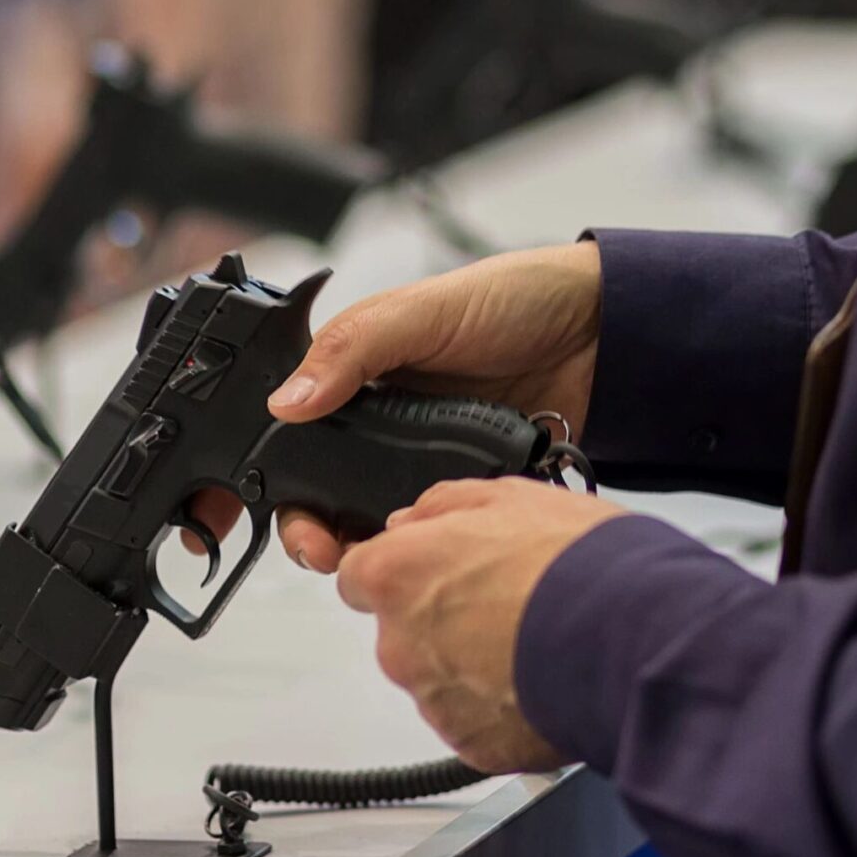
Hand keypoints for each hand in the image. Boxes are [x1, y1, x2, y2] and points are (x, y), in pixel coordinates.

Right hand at [186, 242, 603, 566]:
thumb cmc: (514, 298)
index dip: (261, 475)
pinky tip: (417, 552)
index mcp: (353, 373)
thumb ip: (353, 350)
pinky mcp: (463, 486)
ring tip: (363, 557)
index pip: (287, 433)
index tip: (253, 513)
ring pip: (368, 519)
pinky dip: (415, 546)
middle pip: (320, 490)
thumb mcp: (421, 311)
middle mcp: (379, 422)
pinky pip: (427, 528)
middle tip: (318, 548)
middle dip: (308, 528)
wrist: (603, 333)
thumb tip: (288, 399)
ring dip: (358, 545)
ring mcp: (420, 458)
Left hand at [337, 477, 625, 772]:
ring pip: (439, 680)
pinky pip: (474, 722)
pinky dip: (501, 708)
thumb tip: (414, 519)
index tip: (433, 570)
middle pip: (402, 631)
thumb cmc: (576, 564)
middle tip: (505, 604)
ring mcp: (434, 700)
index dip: (400, 571)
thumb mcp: (509, 497)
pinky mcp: (471, 744)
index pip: (359, 576)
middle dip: (442, 621)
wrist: (634, 640)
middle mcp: (401, 643)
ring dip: (473, 666)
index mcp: (397, 576)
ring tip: (535, 643)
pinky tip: (543, 680)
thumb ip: (443, 507)